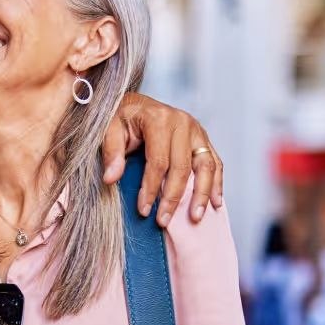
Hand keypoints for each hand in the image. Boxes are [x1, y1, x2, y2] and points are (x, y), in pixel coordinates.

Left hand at [102, 92, 222, 225]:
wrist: (134, 104)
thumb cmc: (120, 118)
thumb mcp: (108, 129)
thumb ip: (111, 152)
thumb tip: (111, 179)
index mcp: (160, 119)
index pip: (158, 161)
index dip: (151, 188)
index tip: (143, 210)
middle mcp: (183, 122)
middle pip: (182, 167)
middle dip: (173, 198)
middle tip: (163, 221)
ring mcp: (197, 130)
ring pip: (206, 166)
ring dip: (201, 194)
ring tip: (195, 217)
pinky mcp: (203, 138)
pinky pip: (214, 163)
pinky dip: (215, 183)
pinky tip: (215, 202)